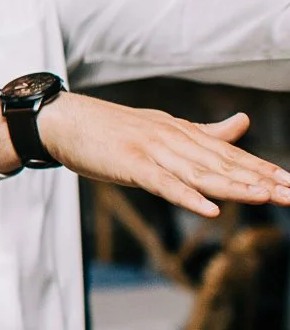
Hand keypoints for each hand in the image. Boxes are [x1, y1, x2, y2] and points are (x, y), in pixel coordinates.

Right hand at [37, 94, 289, 215]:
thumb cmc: (111, 129)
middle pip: (224, 164)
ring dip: (233, 187)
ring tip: (264, 197)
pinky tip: (208, 209)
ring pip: (200, 173)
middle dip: (261, 180)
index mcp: (184, 133)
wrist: (64, 120)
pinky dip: (186, 196)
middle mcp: (174, 140)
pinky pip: (163, 184)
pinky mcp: (130, 165)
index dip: (264, 169)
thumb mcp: (163, 128)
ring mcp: (152, 151)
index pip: (232, 154)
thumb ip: (206, 132)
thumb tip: (244, 122)